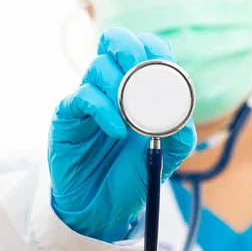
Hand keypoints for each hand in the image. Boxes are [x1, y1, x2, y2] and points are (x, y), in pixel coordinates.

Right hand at [48, 28, 195, 242]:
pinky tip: (118, 131)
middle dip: (129, 48)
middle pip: (113, 42)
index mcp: (137, 90)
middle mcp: (111, 87)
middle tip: (140, 67)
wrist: (102, 208)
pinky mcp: (68, 116)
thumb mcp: (166, 155)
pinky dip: (103, 108)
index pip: (143, 50)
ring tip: (132, 120)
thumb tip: (184, 110)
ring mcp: (88, 99)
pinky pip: (82, 98)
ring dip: (118, 87)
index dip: (153, 47)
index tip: (164, 62)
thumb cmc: (132, 176)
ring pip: (97, 68)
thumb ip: (179, 133)